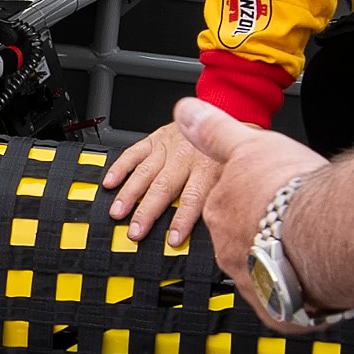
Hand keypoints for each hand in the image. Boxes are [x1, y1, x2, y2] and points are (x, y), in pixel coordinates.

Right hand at [103, 117, 230, 244]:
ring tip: (118, 212)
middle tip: (136, 231)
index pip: (194, 197)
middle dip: (148, 211)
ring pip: (147, 172)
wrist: (230, 114)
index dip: (182, 220)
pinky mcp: (157, 138)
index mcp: (210, 167)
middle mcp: (188, 157)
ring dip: (130, 193)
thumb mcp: (243, 169)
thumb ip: (231, 192)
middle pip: (165, 187)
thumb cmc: (235, 148)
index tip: (173, 239)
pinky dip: (120, 167)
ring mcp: (170, 147)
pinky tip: (110, 182)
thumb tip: (228, 221)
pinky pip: (135, 152)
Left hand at [173, 97, 326, 317]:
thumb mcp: (248, 143)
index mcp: (220, 210)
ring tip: (304, 251)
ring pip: (261, 270)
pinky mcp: (274, 307)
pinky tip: (312, 281)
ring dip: (278, 262)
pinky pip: (282, 303)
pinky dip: (295, 294)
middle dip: (262, 233)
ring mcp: (250, 279)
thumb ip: (215, 132)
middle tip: (290, 222)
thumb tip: (185, 113)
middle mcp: (228, 248)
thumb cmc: (292, 190)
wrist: (327, 231)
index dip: (250, 198)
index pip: (226, 205)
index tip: (267, 196)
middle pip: (242, 239)